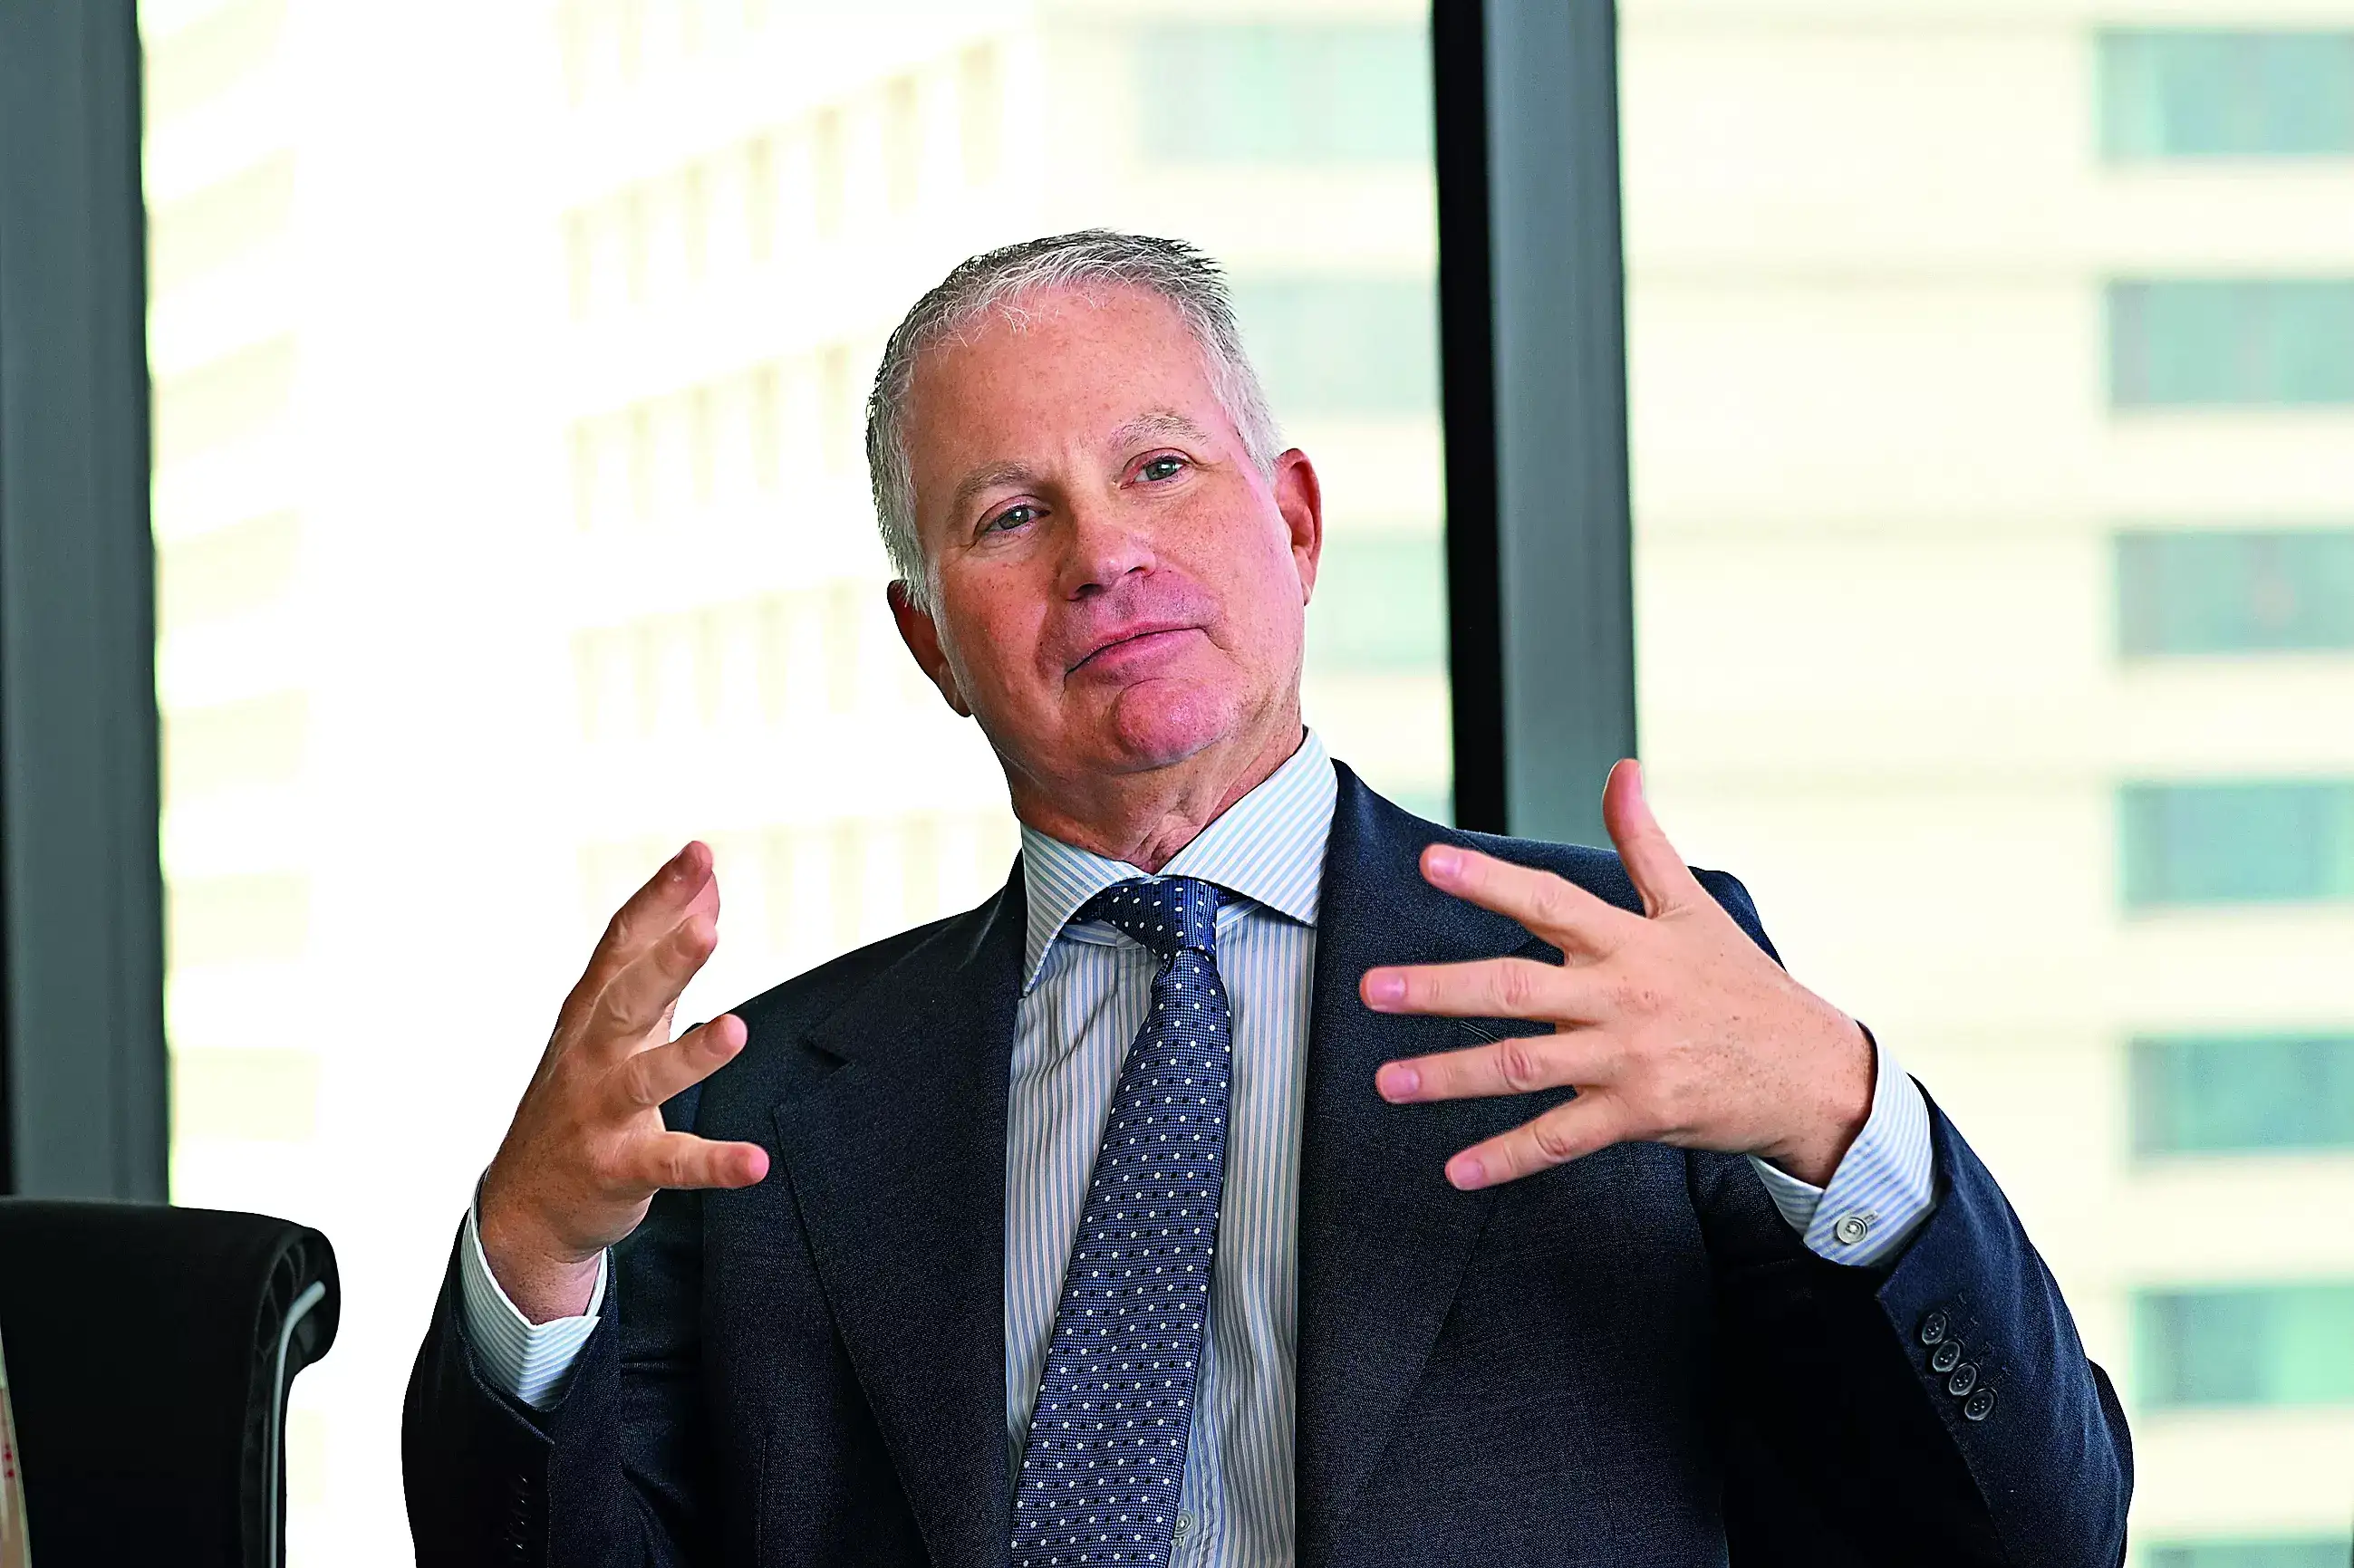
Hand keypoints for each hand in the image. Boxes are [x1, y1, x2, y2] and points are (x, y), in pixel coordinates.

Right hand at [477, 842, 770, 1321]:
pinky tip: (755, 1162)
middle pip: (626, 1000)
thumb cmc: (581, 1093)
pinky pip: (671, 1164)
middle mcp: (593, 1055)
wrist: (526, 1204)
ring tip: (734, 1029)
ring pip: (645, 1078)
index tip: (698, 854)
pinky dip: (714, 1162)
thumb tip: (706, 880)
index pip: (624, 943)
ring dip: (690, 1055)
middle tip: (706, 927)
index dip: (660, 898)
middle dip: (665, 963)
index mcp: (593, 1010)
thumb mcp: (615, 1017)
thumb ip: (663, 950)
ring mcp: (601, 1113)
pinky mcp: (619, 1168)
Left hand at [1362, 760, 1871, 1191]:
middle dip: (1439, 990)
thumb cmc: (1740, 985)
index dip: (1489, 881)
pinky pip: (1560, 1138)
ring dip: (1450, 1076)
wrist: (1810, 1073)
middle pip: (1516, 989)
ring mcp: (1627, 1060)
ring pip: (1525, 1067)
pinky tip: (1457, 1170)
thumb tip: (1622, 770)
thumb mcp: (1694, 906)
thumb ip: (1643, 841)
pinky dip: (1507, 1157)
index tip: (1431, 864)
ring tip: (1388, 1080)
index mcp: (1629, 940)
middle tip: (1373, 989)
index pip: (1549, 900)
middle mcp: (1622, 996)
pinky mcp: (1637, 1116)